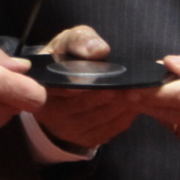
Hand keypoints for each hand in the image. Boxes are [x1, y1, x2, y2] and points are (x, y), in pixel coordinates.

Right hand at [34, 25, 142, 149]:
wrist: (63, 83)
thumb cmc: (66, 57)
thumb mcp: (69, 41)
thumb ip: (80, 41)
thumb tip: (99, 50)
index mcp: (41, 87)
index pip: (60, 89)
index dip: (83, 86)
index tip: (103, 81)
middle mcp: (50, 113)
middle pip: (84, 105)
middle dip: (110, 94)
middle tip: (133, 85)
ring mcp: (67, 129)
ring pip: (99, 119)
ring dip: (120, 106)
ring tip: (137, 92)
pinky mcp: (84, 139)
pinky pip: (108, 130)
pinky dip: (123, 117)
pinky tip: (133, 105)